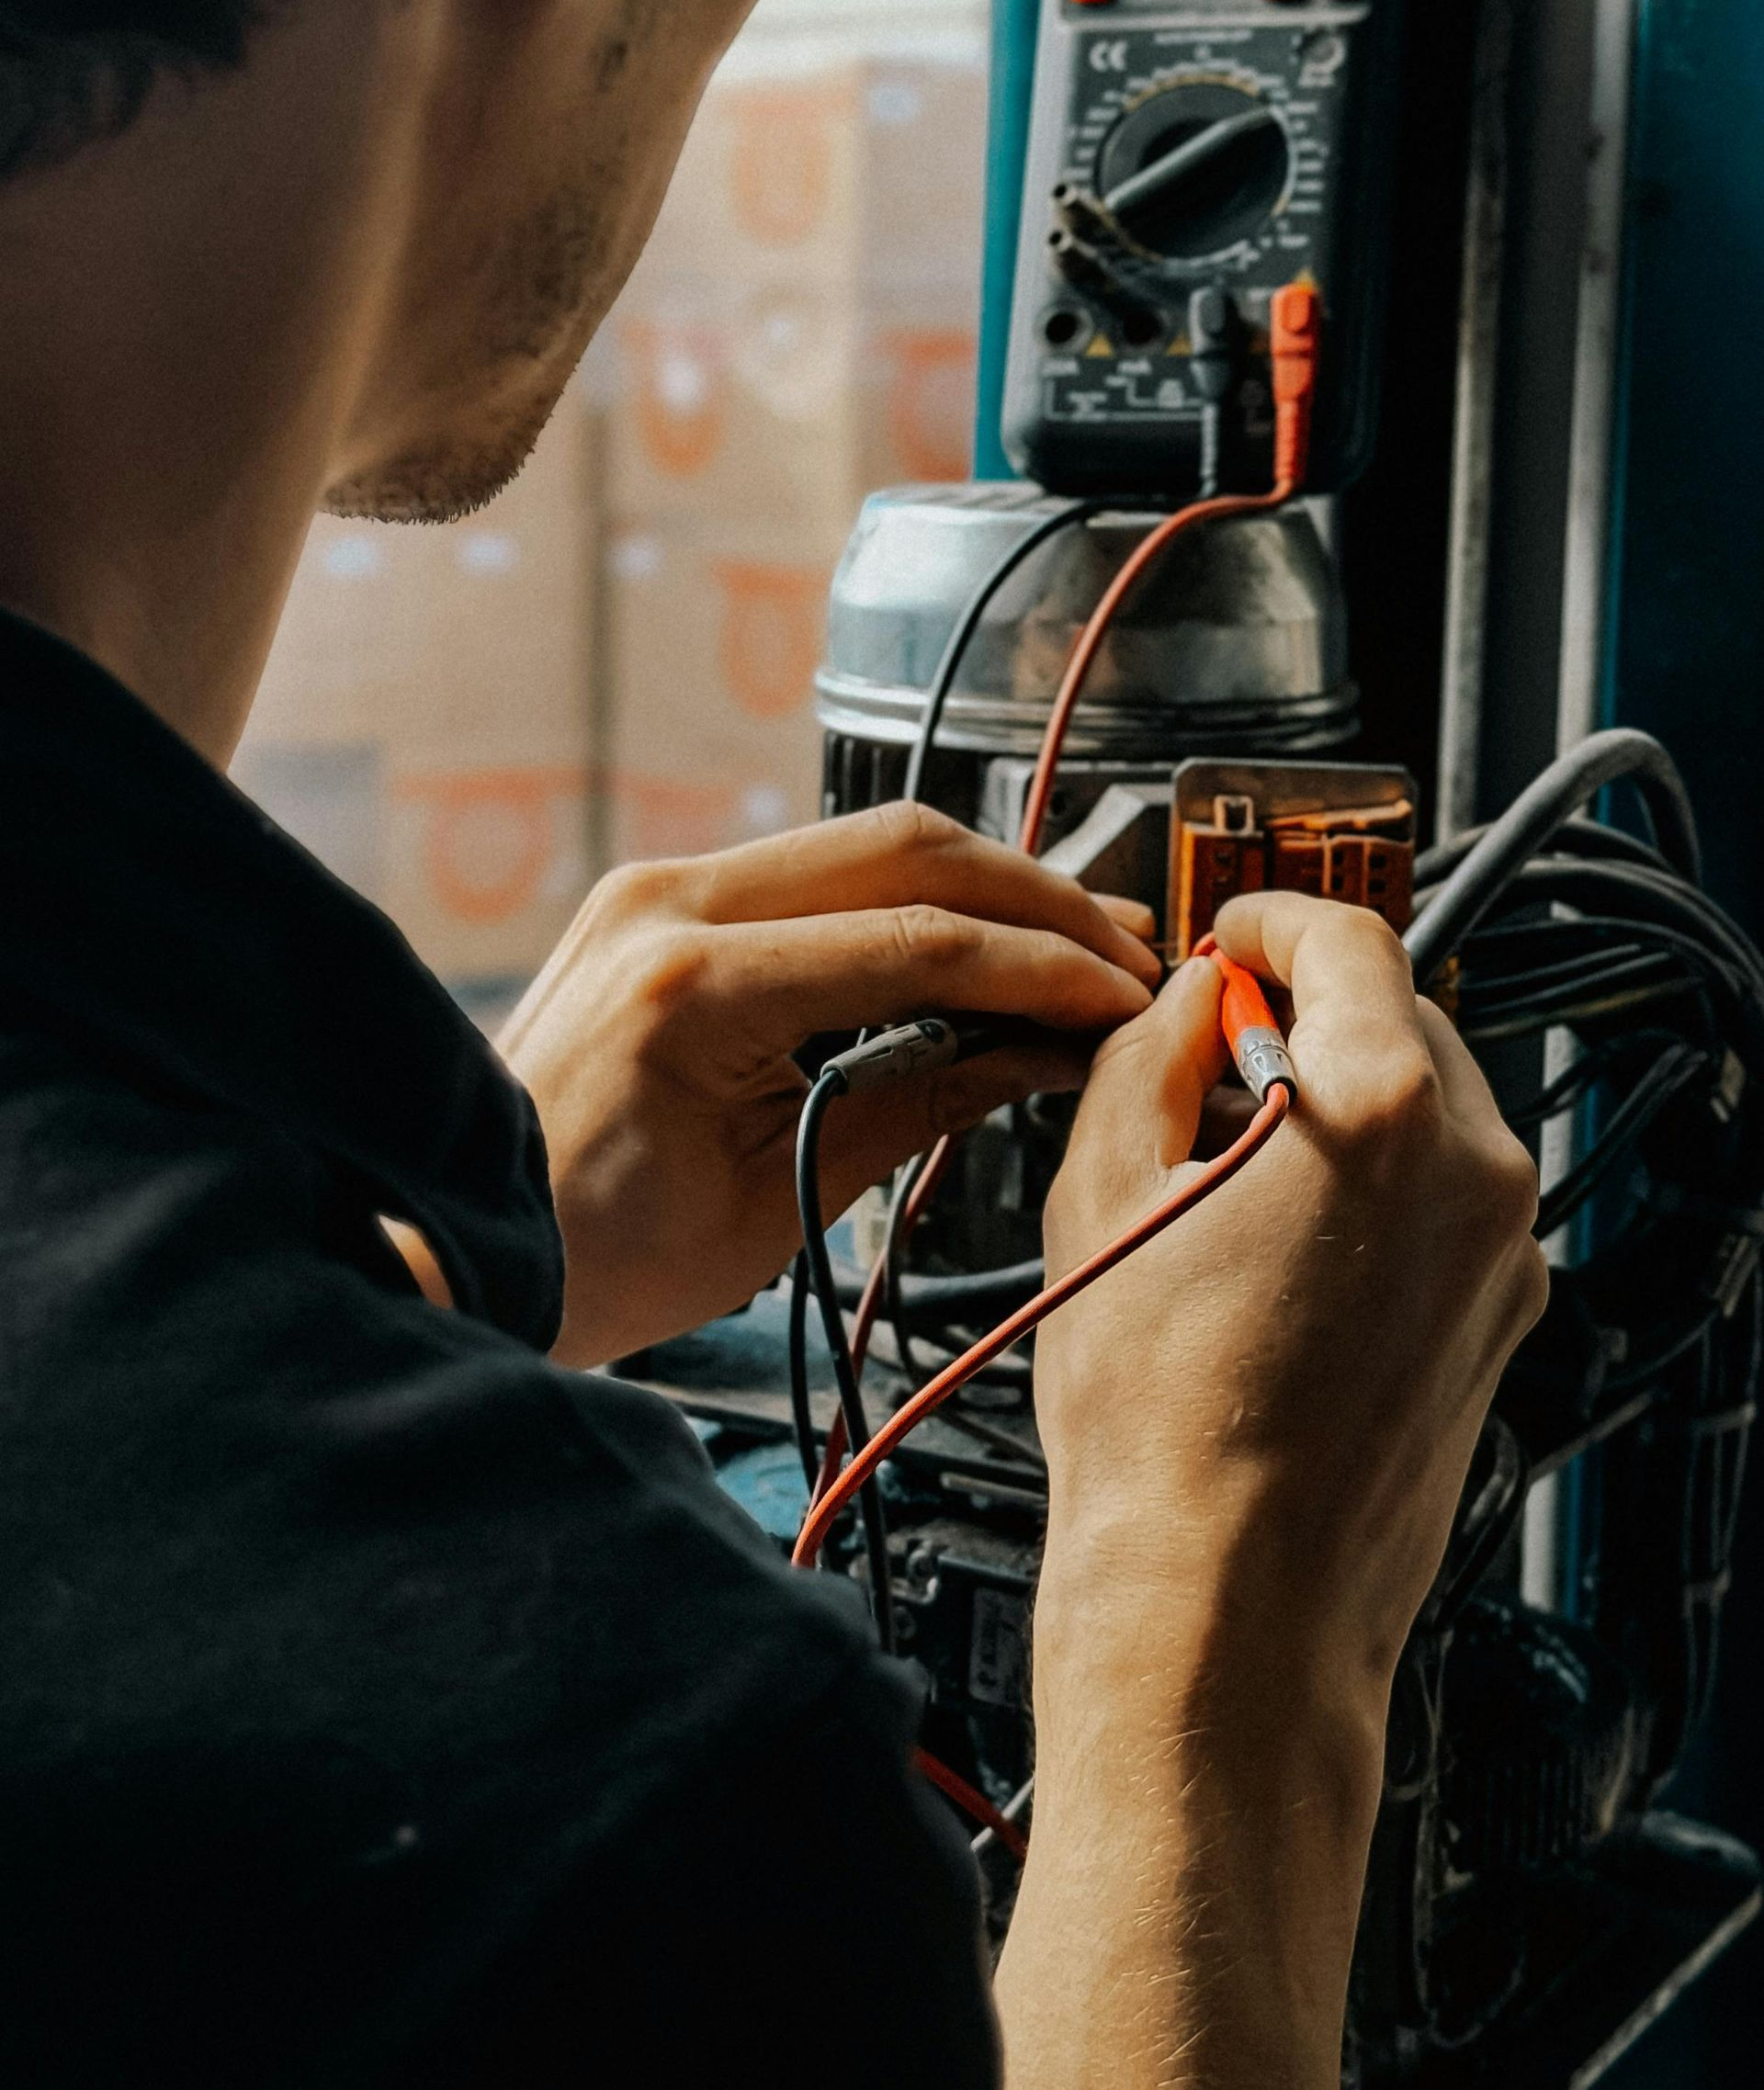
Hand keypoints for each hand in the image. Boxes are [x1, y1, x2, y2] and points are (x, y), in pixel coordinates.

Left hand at [499, 802, 1160, 1365]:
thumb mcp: (778, 1200)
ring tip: (1072, 942)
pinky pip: (815, 876)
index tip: (1120, 998)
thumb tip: (1041, 1049)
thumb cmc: (592, 1253)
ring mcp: (660, 888)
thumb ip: (920, 1101)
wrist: (460, 1237)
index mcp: (696, 983)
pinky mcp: (663, 904)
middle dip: (1033, 898)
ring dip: (981, 888)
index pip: (920, 942)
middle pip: (905, 848)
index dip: (1043, 969)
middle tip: (1122, 950)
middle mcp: (671, 900)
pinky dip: (908, 904)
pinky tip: (971, 946)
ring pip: (866, 844)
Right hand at [998, 893, 1547, 2089]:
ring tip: (1228, 1170)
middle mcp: (1472, 1171)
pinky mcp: (1501, 1318)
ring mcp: (1502, 1252)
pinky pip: (1443, 1199)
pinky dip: (1374, 1185)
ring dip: (1338, 1100)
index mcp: (1377, 1112)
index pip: (1348, 936)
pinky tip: (1279, 1249)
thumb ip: (1151, 1054)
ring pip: (1428, 1109)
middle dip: (1305, 1012)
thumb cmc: (1158, 1430)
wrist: (1228, 1603)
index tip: (1231, 933)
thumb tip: (1186, 1002)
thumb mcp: (1100, 1192)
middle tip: (1210, 1046)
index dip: (1271, 916)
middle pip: (1400, 1014)